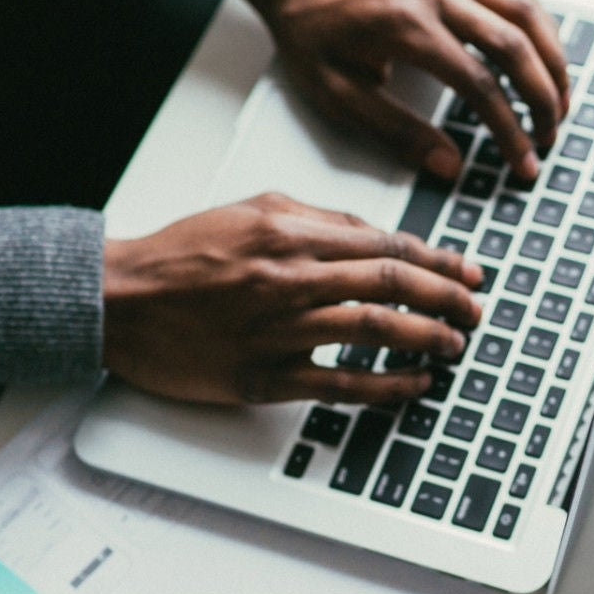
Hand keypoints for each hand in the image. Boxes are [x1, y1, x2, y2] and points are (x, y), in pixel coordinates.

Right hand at [102, 193, 481, 404]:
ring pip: (374, 330)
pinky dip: (387, 385)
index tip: (468, 272)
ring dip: (427, 338)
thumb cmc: (182, 255)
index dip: (437, 261)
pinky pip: (340, 384)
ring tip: (455, 344)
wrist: (117, 301)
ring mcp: (276, 330)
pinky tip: (416, 383)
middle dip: (447, 297)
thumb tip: (380, 234)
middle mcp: (288, 277)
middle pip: (391, 284)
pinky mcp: (262, 377)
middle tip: (476, 309)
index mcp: (289, 232)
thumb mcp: (251, 209)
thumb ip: (319, 218)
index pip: (385, 245)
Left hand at [225, 0, 568, 182]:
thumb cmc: (307, 28)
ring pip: (527, 13)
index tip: (523, 163)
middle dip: (544, 100)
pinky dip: (539, 25)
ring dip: (554, 60)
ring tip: (561, 102)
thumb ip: (395, 130)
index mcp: (406, 28)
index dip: (509, 131)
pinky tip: (543, 56)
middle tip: (549, 139)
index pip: (480, 86)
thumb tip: (449, 165)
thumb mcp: (335, 92)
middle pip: (516, 47)